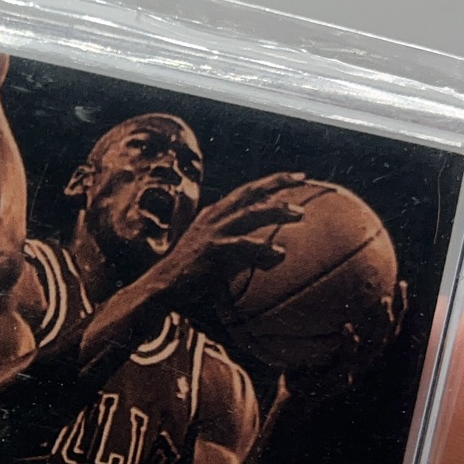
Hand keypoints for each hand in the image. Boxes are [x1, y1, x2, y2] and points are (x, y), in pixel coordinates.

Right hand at [150, 173, 303, 307]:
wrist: (161, 287)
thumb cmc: (189, 274)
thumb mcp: (216, 253)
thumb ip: (243, 248)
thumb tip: (277, 254)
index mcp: (213, 215)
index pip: (246, 191)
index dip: (271, 182)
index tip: (296, 177)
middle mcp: (214, 217)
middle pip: (250, 191)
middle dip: (277, 182)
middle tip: (302, 178)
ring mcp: (213, 231)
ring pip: (251, 212)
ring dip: (277, 210)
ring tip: (300, 214)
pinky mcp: (213, 250)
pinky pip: (243, 245)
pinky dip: (263, 248)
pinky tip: (279, 253)